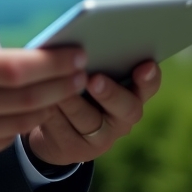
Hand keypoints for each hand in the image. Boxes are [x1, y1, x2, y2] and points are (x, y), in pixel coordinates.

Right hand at [0, 11, 87, 172]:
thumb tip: (1, 37)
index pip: (15, 67)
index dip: (51, 62)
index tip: (74, 55)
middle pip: (26, 97)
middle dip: (62, 84)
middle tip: (82, 73)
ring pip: (21, 122)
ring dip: (49, 105)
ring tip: (63, 90)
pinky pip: (4, 140)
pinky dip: (22, 124)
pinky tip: (30, 109)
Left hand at [26, 61, 160, 165]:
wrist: (52, 129)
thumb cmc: (74, 87)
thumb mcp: (86, 73)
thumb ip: (92, 62)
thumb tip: (82, 43)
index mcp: (131, 94)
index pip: (148, 86)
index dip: (149, 78)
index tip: (145, 65)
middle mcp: (121, 118)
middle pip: (126, 108)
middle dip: (110, 93)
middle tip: (95, 79)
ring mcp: (100, 138)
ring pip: (89, 120)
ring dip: (73, 101)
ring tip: (60, 86)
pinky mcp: (74, 149)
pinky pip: (63, 129)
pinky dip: (52, 111)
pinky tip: (42, 99)